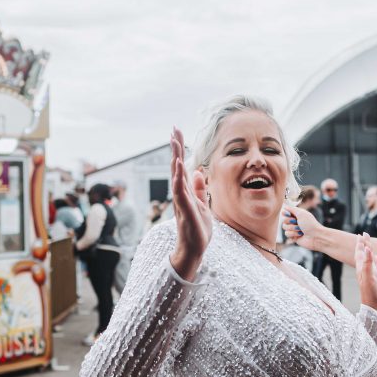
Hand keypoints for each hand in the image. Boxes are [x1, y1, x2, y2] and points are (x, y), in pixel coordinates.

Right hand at [169, 128, 212, 280]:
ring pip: (176, 173)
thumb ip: (199, 189)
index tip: (177, 132)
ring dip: (175, 156)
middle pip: (176, 164)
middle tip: (174, 128)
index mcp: (185, 190)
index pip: (181, 165)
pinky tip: (179, 164)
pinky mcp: (184, 208)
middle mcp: (180, 192)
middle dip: (176, 146)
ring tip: (174, 140)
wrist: (195, 248)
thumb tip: (198, 172)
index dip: (180, 148)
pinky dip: (179, 176)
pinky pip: (180, 189)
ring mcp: (181, 200)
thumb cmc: (198, 229)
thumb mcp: (203, 205)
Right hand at [281, 206, 320, 250]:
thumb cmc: (310, 224)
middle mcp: (295, 221)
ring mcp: (294, 229)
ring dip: (293, 228)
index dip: (285, 213)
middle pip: (284, 220)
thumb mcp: (301, 214)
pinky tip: (300, 235)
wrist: (316, 237)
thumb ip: (292, 209)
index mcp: (297, 215)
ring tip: (300, 230)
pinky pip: (286, 234)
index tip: (287, 214)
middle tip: (298, 223)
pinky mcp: (293, 236)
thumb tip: (284, 206)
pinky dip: (293, 234)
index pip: (286, 212)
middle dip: (290, 221)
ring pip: (284, 227)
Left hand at [355, 232, 376, 312]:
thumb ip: (367, 263)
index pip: (360, 253)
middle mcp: (367, 270)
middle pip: (365, 254)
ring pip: (371, 259)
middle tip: (365, 234)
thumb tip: (367, 248)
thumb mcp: (367, 277)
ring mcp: (374, 274)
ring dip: (371, 251)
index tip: (360, 234)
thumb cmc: (370, 294)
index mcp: (361, 269)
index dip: (360, 244)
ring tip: (369, 244)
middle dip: (365, 244)